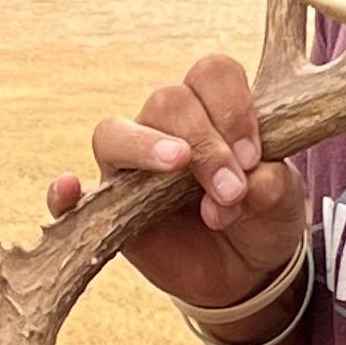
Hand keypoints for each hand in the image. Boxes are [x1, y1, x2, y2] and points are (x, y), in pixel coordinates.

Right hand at [46, 51, 305, 312]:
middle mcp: (165, 128)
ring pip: (114, 133)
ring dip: (146, 148)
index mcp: (213, 109)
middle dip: (203, 140)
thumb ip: (270, 186)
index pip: (212, 73)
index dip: (233, 106)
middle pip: (167, 100)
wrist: (243, 272)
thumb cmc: (259, 219)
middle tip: (230, 187)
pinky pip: (69, 199)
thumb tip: (248, 185)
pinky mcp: (105, 213)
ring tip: (177, 169)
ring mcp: (130, 168)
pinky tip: (69, 190)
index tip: (253, 155)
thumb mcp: (281, 204)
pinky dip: (64, 194)